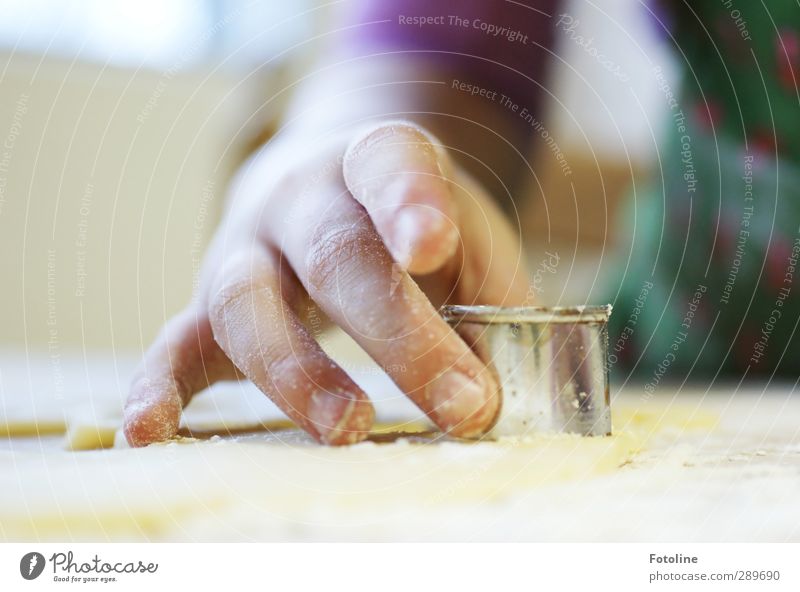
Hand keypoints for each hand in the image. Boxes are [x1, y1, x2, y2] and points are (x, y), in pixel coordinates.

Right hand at [123, 121, 528, 446]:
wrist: (322, 185)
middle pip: (334, 256)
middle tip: (460, 405)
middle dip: (397, 334)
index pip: (389, 165)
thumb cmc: (406, 224)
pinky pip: (173, 342)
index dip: (409, 202)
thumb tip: (501, 396)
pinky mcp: (205, 304)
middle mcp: (298, 198)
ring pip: (247, 302)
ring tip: (348, 427)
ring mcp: (243, 249)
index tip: (433, 245)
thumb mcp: (465, 237)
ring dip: (296, 373)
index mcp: (373, 162)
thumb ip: (493, 302)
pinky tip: (150, 433)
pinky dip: (158, 387)